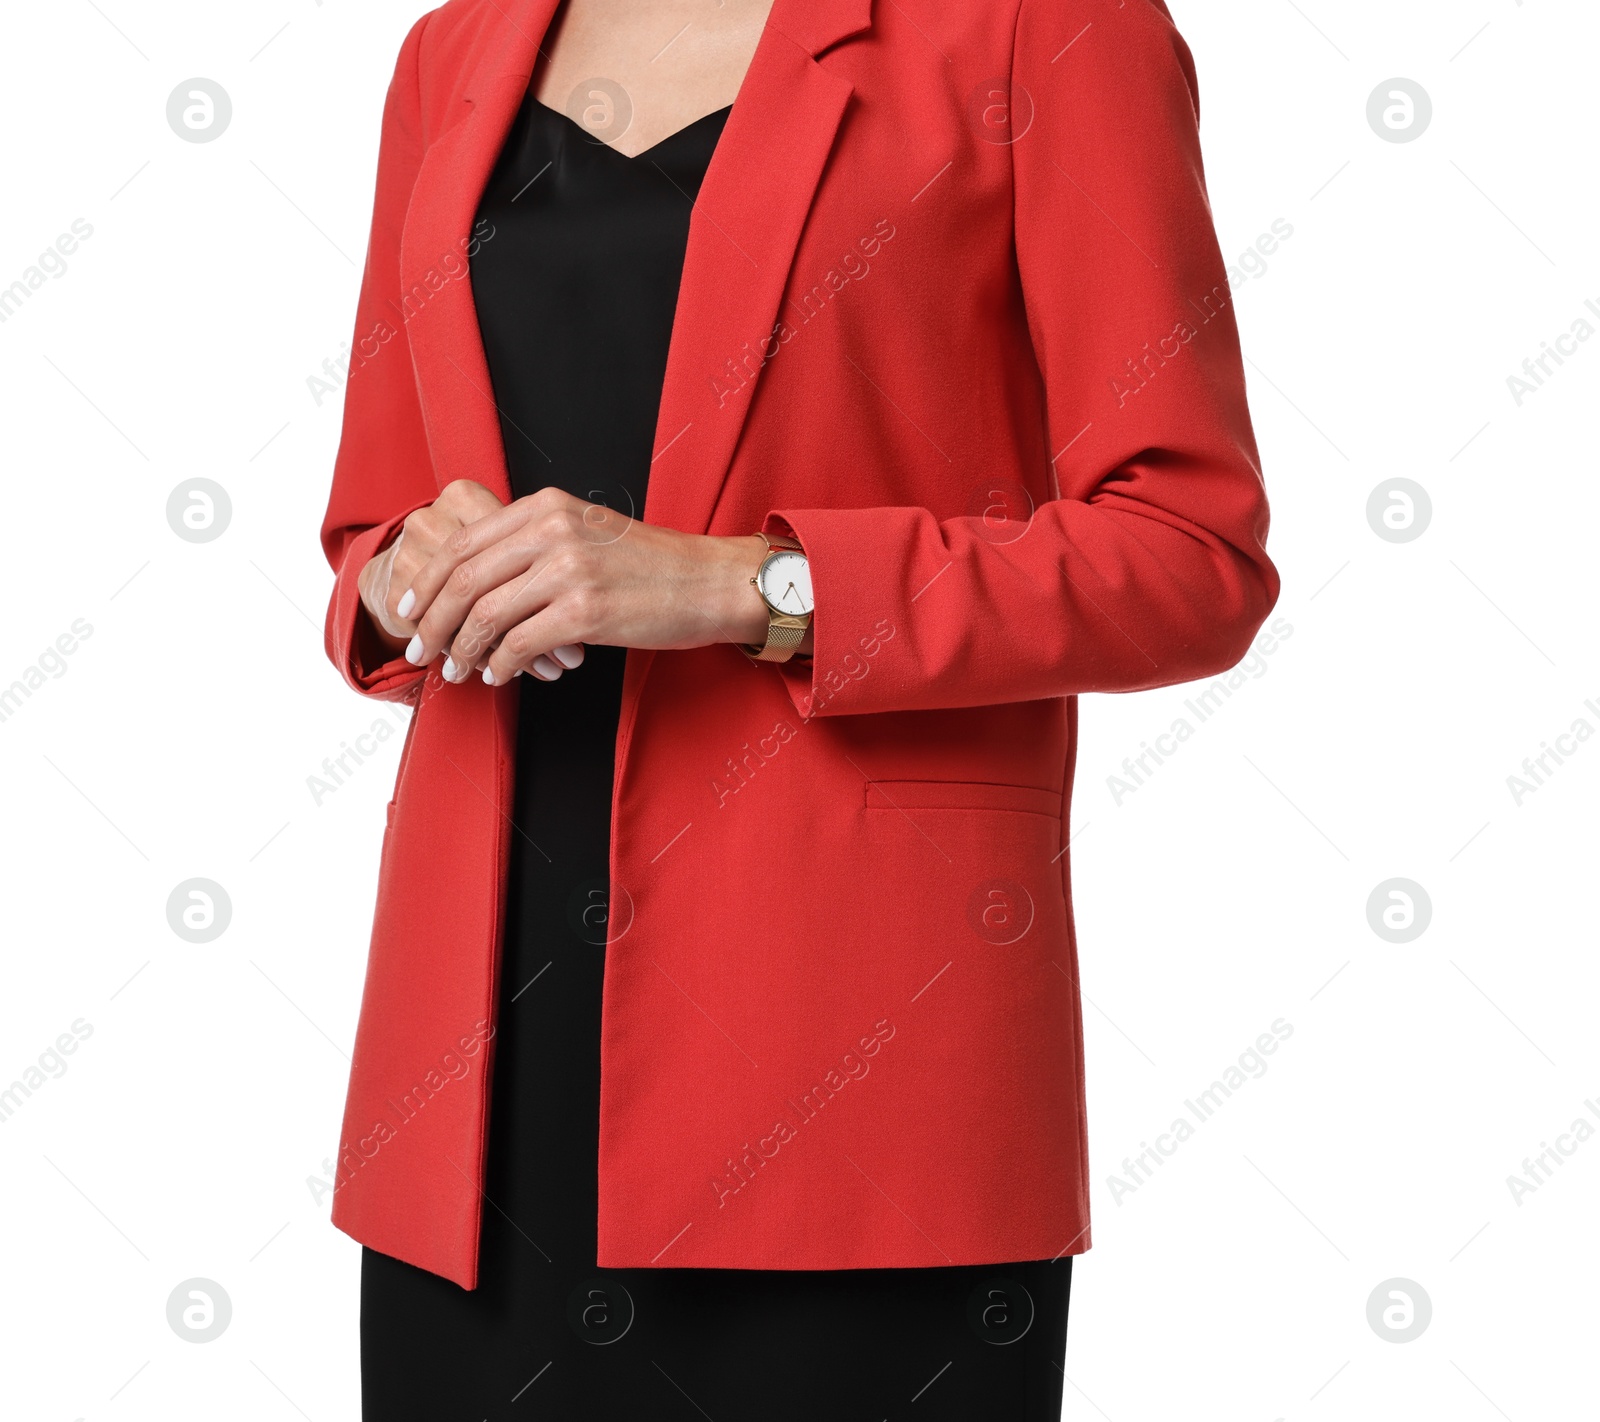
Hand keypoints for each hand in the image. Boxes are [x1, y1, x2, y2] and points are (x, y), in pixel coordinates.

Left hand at [395, 487, 774, 684]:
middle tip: (418, 652)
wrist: (710, 582)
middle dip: (431, 622)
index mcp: (546, 506)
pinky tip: (498, 676)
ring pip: (486, 614)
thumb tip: (482, 578)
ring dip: (461, 649)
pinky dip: (500, 665)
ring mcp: (569, 570)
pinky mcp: (587, 611)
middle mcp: (552, 530)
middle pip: (465, 578)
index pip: (464, 543)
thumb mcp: (588, 531)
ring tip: (454, 671)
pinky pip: (520, 644)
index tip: (409, 610)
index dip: (426, 581)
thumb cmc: (653, 566)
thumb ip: (537, 540)